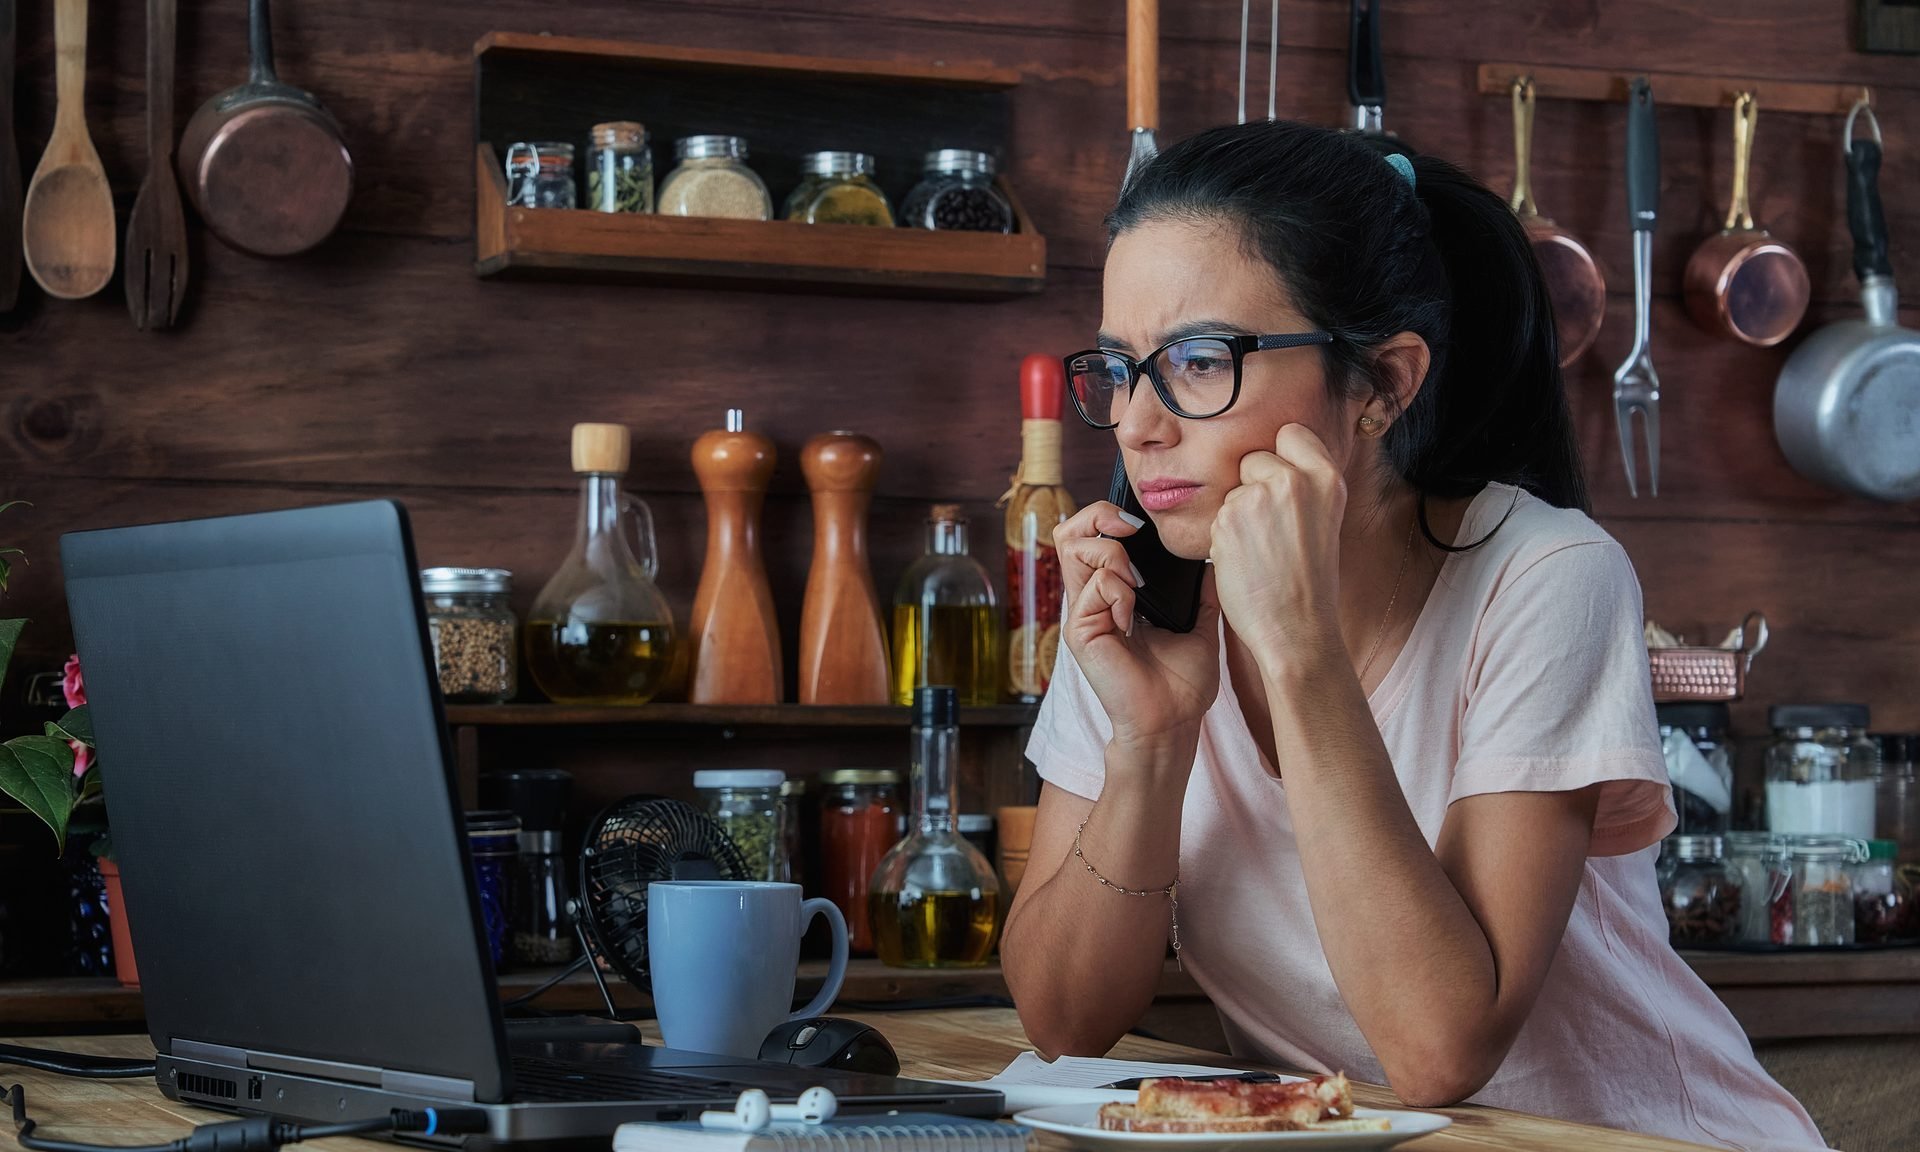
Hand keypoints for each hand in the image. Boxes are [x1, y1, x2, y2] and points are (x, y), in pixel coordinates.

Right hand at [1054, 503, 1220, 757]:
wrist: (1174, 723)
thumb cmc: (1182, 683)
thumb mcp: (1200, 623)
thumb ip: (1201, 591)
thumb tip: (1214, 558)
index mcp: (1114, 593)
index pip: (1091, 536)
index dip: (1109, 517)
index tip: (1143, 527)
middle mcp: (1092, 599)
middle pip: (1070, 531)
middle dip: (1100, 517)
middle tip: (1132, 532)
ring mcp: (1082, 614)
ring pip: (1073, 548)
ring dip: (1111, 553)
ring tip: (1136, 582)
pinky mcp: (1080, 631)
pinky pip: (1094, 587)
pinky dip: (1119, 592)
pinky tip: (1133, 619)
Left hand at [1209, 424, 1346, 672]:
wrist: (1295, 627)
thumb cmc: (1309, 581)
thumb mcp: (1325, 520)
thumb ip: (1304, 485)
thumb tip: (1275, 459)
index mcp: (1326, 478)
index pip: (1290, 434)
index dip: (1281, 456)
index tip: (1283, 480)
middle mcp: (1292, 481)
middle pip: (1254, 458)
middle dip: (1253, 485)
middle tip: (1271, 528)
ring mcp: (1257, 499)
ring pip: (1233, 490)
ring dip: (1238, 515)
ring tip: (1261, 551)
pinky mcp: (1227, 520)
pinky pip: (1217, 515)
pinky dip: (1225, 536)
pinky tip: (1245, 560)